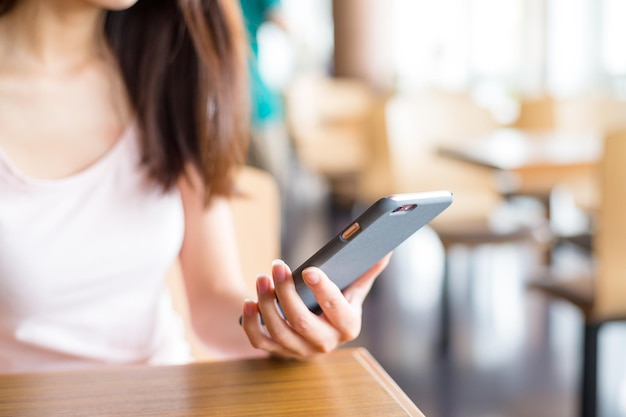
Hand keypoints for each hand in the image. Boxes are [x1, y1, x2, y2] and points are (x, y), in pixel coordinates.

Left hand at [240, 254, 390, 358]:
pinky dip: (251, 323)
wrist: (313, 333)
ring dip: (266, 303)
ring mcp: (299, 350)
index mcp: (347, 325)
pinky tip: (249, 301)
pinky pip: (260, 342)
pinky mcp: (277, 352)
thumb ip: (366, 273)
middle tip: (277, 266)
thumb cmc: (335, 306)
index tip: (309, 270)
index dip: (323, 291)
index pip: (337, 310)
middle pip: (301, 322)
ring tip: (262, 277)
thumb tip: (386, 250)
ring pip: (278, 331)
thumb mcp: (353, 293)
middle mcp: (324, 343)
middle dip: (287, 293)